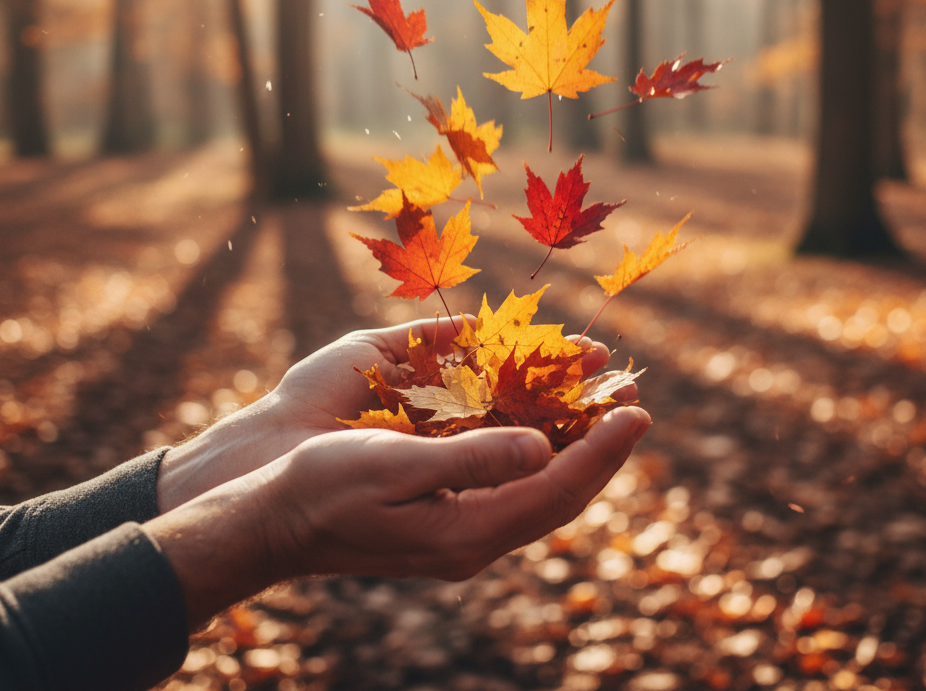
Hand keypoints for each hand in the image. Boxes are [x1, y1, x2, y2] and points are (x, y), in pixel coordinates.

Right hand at [146, 405, 650, 628]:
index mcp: (466, 531)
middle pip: (561, 493)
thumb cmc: (322, 486)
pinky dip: (540, 452)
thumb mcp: (393, 467)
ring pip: (541, 490)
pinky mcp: (448, 517)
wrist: (272, 520)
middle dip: (603, 448)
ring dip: (578, 447)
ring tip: (605, 407)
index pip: (556, 488)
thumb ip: (470, 459)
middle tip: (636, 402)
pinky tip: (547, 425)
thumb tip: (542, 448)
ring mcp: (462, 532)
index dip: (603, 449)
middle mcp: (474, 538)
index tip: (638, 412)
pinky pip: (511, 486)